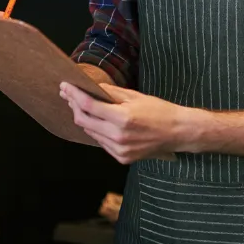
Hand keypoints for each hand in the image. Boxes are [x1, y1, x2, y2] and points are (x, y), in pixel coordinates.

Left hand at [59, 81, 192, 163]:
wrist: (178, 132)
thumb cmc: (159, 111)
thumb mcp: (135, 96)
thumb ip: (111, 93)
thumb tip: (92, 87)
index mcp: (122, 118)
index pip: (89, 105)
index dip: (74, 95)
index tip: (65, 86)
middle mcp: (118, 136)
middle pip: (84, 120)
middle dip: (74, 106)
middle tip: (68, 94)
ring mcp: (119, 149)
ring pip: (90, 132)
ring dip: (83, 118)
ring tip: (79, 106)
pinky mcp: (122, 157)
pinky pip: (101, 142)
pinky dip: (96, 130)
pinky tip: (96, 121)